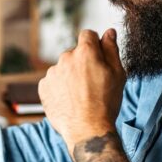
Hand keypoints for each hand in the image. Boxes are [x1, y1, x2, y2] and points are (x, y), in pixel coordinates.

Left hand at [38, 28, 125, 149]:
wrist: (87, 130)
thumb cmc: (106, 103)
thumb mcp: (117, 74)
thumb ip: (112, 49)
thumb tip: (109, 32)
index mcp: (85, 52)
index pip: (88, 34)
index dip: (95, 45)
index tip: (98, 58)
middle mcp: (65, 58)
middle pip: (75, 52)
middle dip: (83, 62)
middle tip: (93, 83)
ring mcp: (52, 73)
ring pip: (63, 67)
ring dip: (70, 75)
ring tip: (81, 95)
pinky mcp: (43, 87)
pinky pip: (53, 81)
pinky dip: (60, 87)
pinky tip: (70, 100)